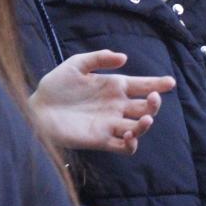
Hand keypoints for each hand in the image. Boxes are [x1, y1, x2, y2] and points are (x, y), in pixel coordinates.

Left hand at [28, 50, 175, 154]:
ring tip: (144, 120)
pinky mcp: (100, 140)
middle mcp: (116, 106)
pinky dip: (131, 144)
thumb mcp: (76, 64)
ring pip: (138, 127)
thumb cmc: (54, 86)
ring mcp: (110, 124)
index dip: (158, 83)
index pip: (143, 85)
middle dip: (154, 103)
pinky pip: (123, 147)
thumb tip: (124, 58)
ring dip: (146, 124)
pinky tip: (127, 135)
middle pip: (145, 107)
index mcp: (114, 86)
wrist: (35, 111)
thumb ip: (99, 58)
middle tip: (152, 97)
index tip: (170, 82)